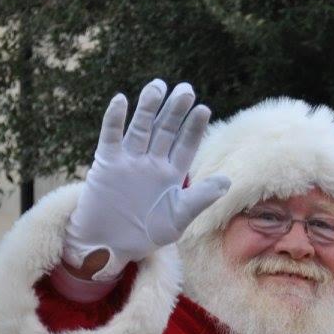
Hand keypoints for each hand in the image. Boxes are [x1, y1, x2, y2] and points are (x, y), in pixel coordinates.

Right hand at [63, 79, 231, 279]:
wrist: (109, 247)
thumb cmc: (145, 235)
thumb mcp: (178, 218)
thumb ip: (200, 198)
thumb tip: (227, 181)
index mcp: (171, 174)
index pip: (185, 145)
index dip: (194, 128)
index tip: (203, 109)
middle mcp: (151, 163)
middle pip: (165, 131)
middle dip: (175, 111)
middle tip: (186, 89)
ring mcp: (128, 161)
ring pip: (140, 128)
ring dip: (148, 107)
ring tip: (158, 86)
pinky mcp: (106, 164)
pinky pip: (111, 137)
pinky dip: (114, 119)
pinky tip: (121, 100)